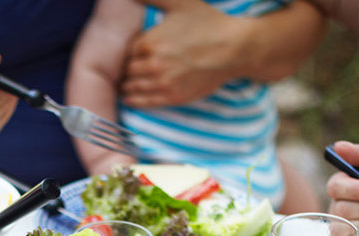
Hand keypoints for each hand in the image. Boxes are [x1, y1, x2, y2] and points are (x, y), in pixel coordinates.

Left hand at [120, 0, 236, 107]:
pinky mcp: (174, 97)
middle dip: (127, 70)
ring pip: (134, 88)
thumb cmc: (207, 23)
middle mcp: (153, 64)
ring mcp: (163, 83)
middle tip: (127, 72)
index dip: (130, 53)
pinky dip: (134, 101)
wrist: (233, 49)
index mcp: (150, 42)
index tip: (133, 56)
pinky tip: (129, 99)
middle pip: (128, 71)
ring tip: (125, 86)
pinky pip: (146, 102)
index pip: (127, 52)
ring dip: (127, 87)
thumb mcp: (179, 3)